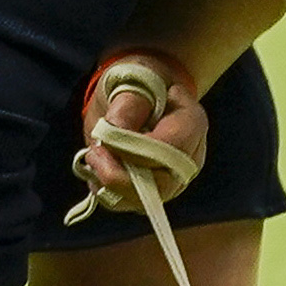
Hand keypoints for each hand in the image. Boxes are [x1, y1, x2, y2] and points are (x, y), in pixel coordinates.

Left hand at [71, 46, 200, 217]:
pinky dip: (109, 193)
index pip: (171, 147)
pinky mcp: (156, 191)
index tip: (106, 134)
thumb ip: (127, 104)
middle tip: (93, 153)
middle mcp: (189, 158)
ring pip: (147, 200)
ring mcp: (175, 179)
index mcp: (192, 123)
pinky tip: (96, 172)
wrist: (143, 96)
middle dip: (121, 175)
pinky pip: (133, 203)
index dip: (135, 148)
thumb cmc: (139, 86)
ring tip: (93, 158)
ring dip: (112, 185)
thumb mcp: (131, 82)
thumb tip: (115, 129)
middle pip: (162, 183)